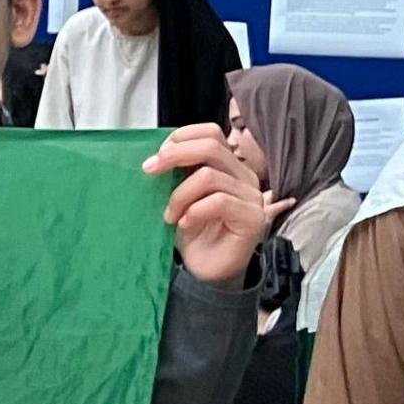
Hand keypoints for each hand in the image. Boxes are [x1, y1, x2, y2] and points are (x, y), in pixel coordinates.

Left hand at [146, 124, 283, 288]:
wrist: (204, 271)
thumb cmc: (192, 233)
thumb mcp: (178, 196)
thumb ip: (176, 173)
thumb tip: (156, 154)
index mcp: (229, 166)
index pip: (211, 133)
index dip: (182, 137)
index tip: (157, 156)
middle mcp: (245, 177)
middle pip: (211, 146)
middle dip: (174, 155)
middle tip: (150, 171)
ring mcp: (252, 197)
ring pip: (209, 176)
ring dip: (179, 195)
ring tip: (169, 215)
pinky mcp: (253, 218)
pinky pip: (218, 201)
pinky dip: (194, 211)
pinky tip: (184, 224)